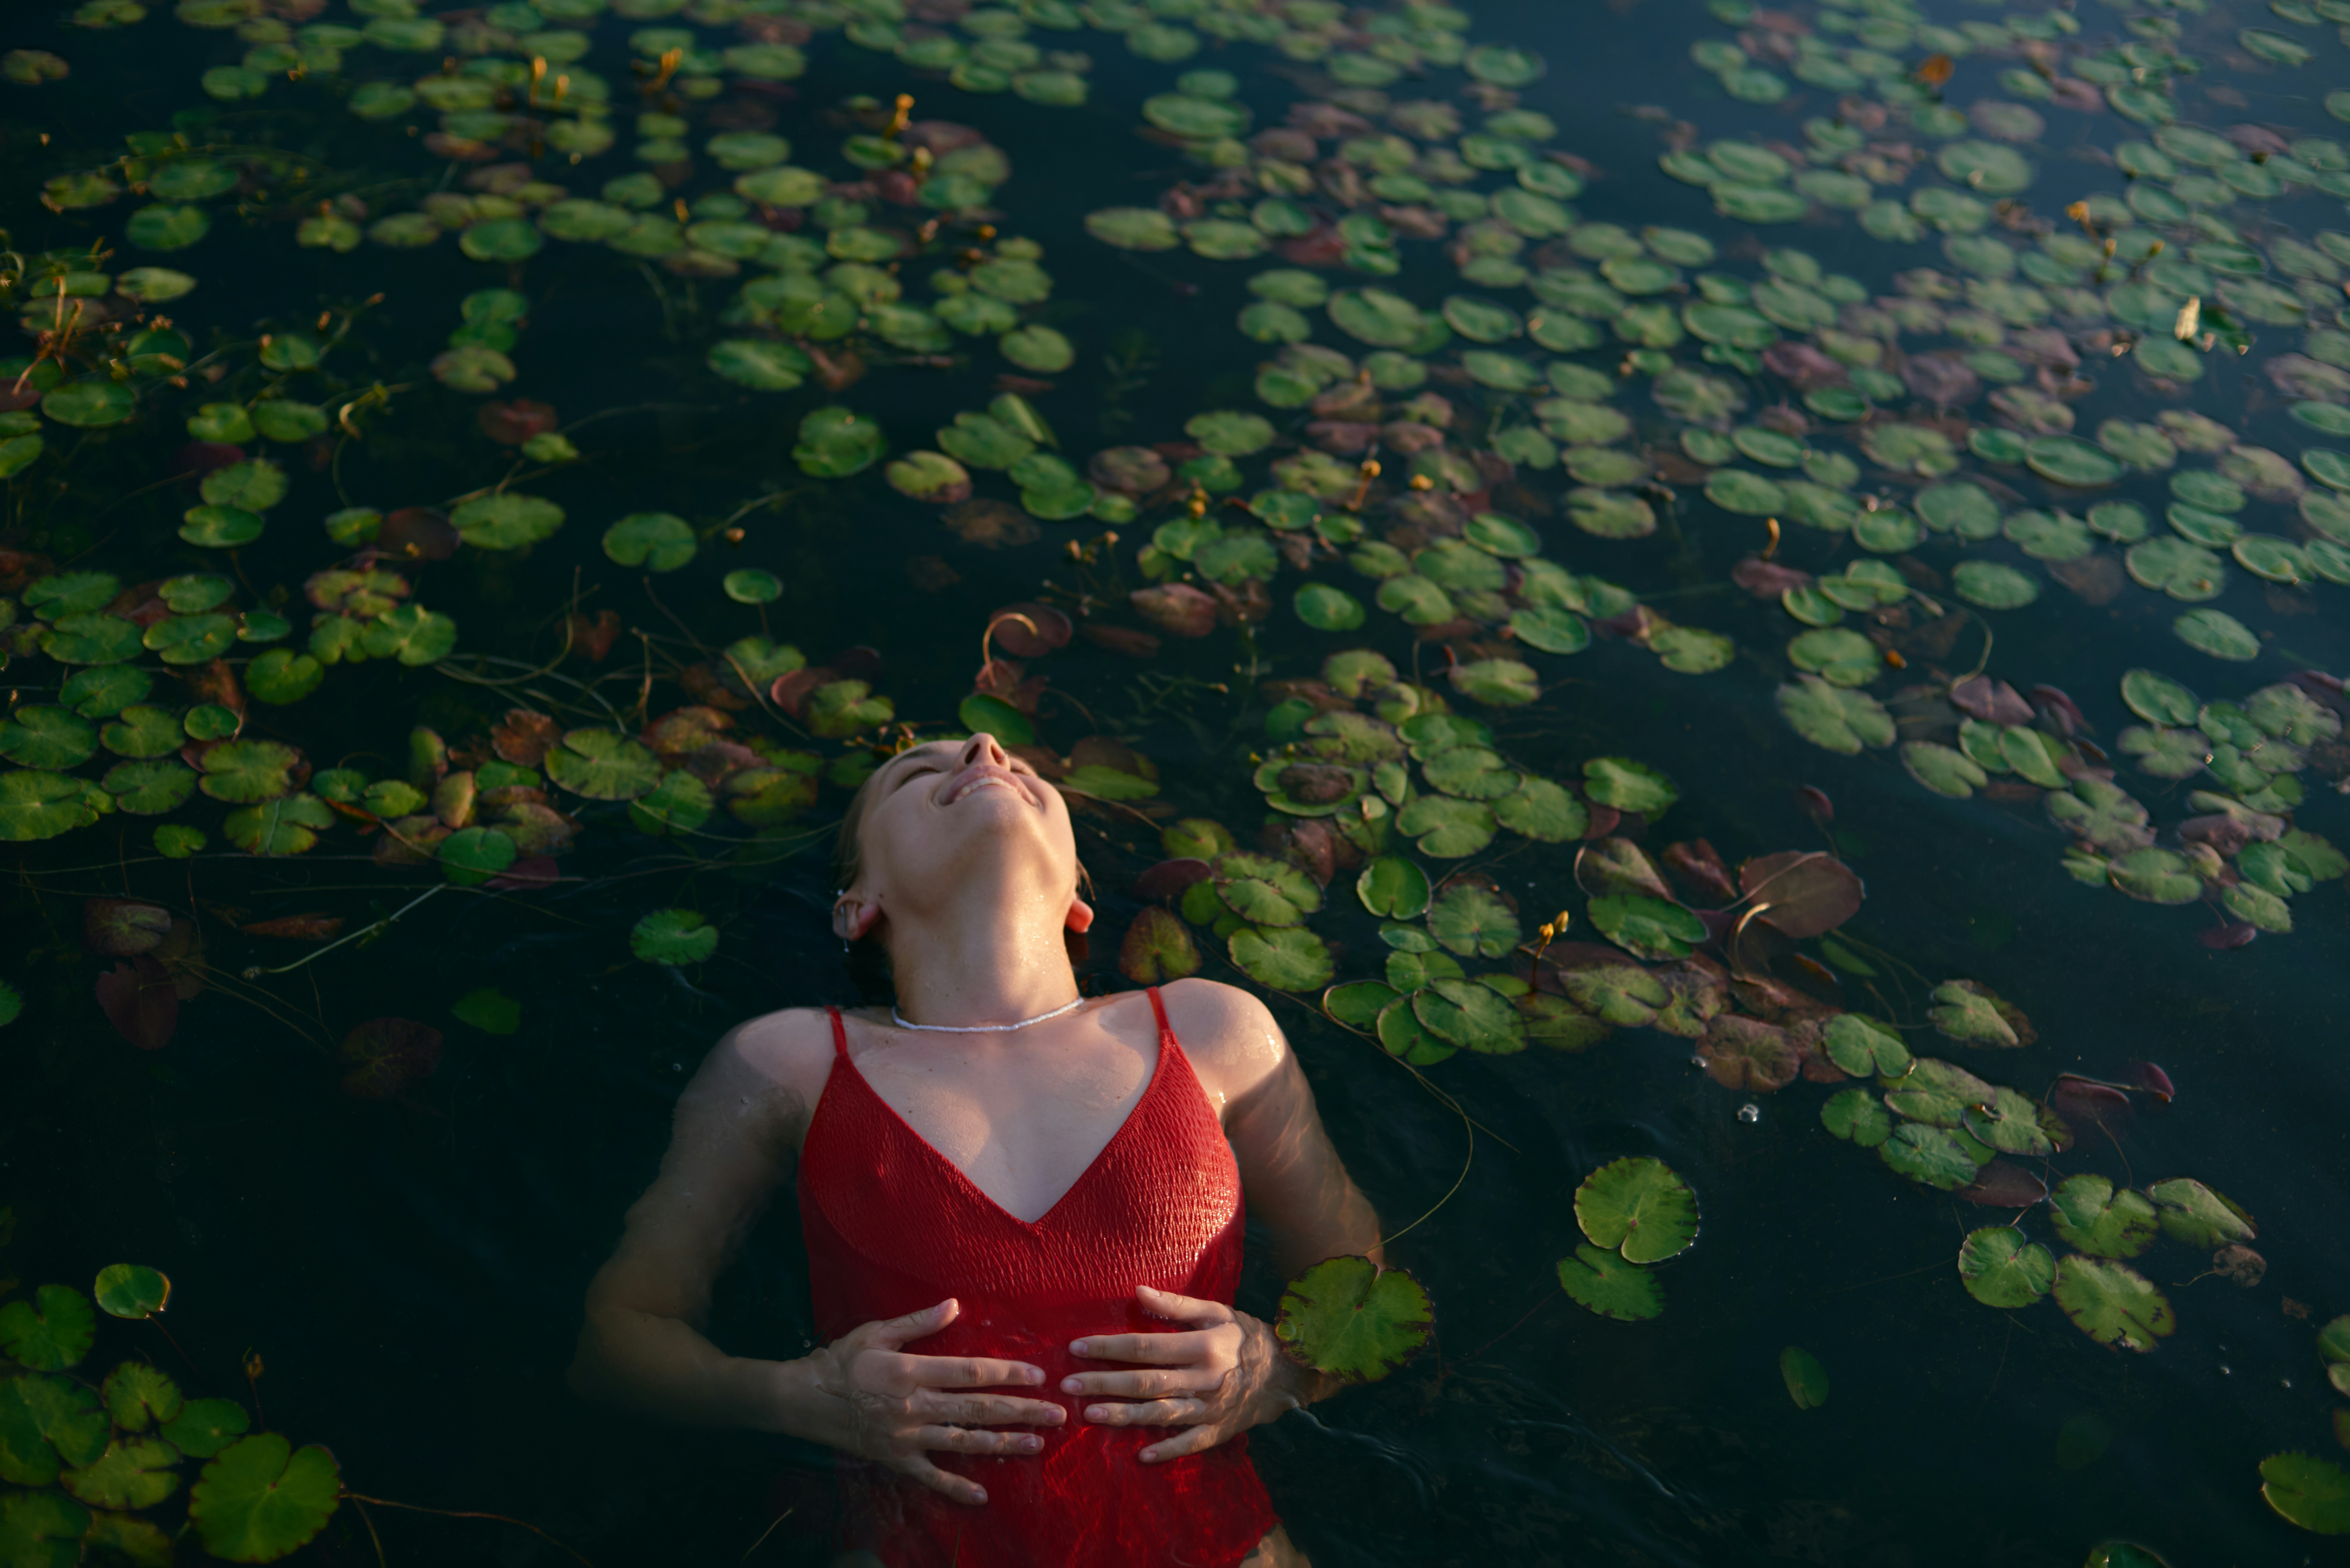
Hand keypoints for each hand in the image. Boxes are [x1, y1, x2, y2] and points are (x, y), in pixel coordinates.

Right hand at [807, 1298, 1065, 1504]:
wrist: (804, 1400)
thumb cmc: (842, 1360)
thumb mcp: (877, 1332)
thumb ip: (918, 1322)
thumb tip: (954, 1304)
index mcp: (912, 1371)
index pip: (970, 1373)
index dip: (1007, 1373)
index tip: (1038, 1375)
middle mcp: (914, 1406)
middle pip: (977, 1409)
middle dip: (1022, 1411)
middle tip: (1058, 1414)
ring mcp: (906, 1437)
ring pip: (963, 1441)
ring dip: (1003, 1444)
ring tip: (1038, 1444)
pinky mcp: (896, 1459)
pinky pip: (931, 1477)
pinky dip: (956, 1488)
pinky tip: (983, 1496)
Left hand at [1060, 1286, 1306, 1462]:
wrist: (1288, 1372)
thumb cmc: (1245, 1337)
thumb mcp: (1216, 1312)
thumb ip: (1176, 1306)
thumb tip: (1137, 1292)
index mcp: (1202, 1346)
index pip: (1145, 1346)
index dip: (1109, 1347)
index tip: (1077, 1348)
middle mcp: (1204, 1379)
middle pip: (1146, 1382)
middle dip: (1105, 1383)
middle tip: (1069, 1385)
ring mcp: (1210, 1409)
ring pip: (1161, 1414)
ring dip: (1124, 1416)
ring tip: (1089, 1414)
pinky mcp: (1218, 1431)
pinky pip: (1189, 1443)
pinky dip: (1167, 1450)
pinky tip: (1140, 1456)